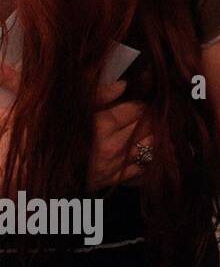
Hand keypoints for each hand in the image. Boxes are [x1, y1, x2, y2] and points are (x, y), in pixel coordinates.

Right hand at [0, 64, 146, 189]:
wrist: (20, 172)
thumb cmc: (37, 137)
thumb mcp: (59, 108)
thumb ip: (95, 95)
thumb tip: (123, 85)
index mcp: (100, 126)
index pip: (137, 109)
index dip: (140, 102)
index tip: (137, 99)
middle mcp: (110, 148)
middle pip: (147, 126)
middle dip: (148, 117)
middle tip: (145, 112)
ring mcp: (111, 167)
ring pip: (150, 148)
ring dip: (152, 136)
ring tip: (146, 129)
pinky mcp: (109, 181)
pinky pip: (140, 170)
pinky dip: (147, 159)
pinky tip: (143, 151)